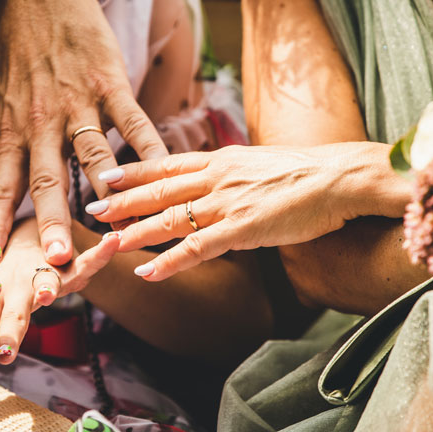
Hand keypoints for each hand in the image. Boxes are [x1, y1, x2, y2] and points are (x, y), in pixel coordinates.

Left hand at [0, 0, 166, 266]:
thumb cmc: (12, 60)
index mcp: (11, 132)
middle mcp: (42, 122)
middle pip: (47, 179)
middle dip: (52, 220)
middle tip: (58, 259)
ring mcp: (78, 102)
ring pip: (91, 152)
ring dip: (103, 188)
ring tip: (115, 222)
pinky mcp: (110, 82)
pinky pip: (133, 119)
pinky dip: (149, 145)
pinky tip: (162, 172)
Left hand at [0, 219, 120, 396]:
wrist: (18, 235)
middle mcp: (13, 286)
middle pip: (11, 314)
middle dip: (9, 333)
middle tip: (5, 354)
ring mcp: (40, 273)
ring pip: (44, 283)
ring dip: (47, 288)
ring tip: (48, 297)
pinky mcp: (66, 262)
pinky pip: (84, 259)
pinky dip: (98, 253)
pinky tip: (110, 244)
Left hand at [87, 142, 409, 279]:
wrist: (340, 177)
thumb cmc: (309, 174)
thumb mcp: (261, 163)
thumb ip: (234, 172)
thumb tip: (220, 180)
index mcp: (222, 159)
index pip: (168, 163)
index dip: (136, 170)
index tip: (109, 173)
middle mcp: (217, 177)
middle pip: (159, 188)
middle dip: (123, 199)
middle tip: (92, 205)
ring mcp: (227, 202)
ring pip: (170, 217)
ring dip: (135, 230)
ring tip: (106, 239)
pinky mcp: (242, 228)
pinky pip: (197, 248)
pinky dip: (170, 262)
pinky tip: (148, 272)